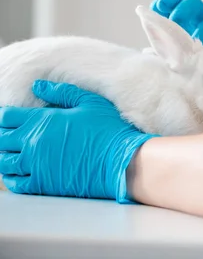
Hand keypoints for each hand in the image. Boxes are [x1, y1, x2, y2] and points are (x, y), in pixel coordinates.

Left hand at [0, 81, 155, 201]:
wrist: (123, 159)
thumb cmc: (109, 129)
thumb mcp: (89, 102)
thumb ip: (61, 92)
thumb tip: (38, 86)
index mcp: (42, 121)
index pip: (7, 116)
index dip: (4, 116)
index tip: (7, 117)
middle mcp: (33, 143)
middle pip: (2, 139)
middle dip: (3, 136)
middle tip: (8, 135)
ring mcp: (36, 165)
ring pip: (4, 162)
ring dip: (5, 156)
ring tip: (11, 153)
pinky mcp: (43, 185)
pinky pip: (16, 183)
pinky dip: (11, 178)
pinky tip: (15, 173)